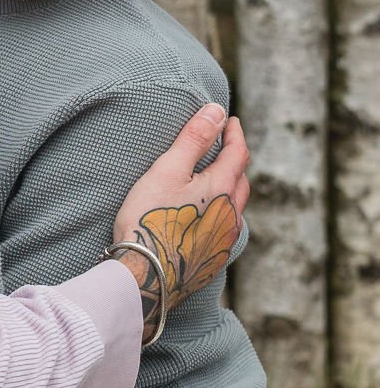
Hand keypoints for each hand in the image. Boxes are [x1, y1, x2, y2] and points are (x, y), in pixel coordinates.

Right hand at [110, 105, 249, 341]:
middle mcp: (230, 214)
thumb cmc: (151, 220)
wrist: (145, 277)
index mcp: (222, 188)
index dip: (235, 133)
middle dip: (235, 160)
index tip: (230, 121)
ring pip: (235, 207)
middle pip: (241, 180)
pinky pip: (225, 230)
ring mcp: (224, 240)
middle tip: (224, 148)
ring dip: (230, 189)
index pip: (238, 152)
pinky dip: (221, 215)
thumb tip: (218, 110)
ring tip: (215, 181)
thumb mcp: (168, 170)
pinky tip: (206, 218)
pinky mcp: (213, 261)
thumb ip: (194, 139)